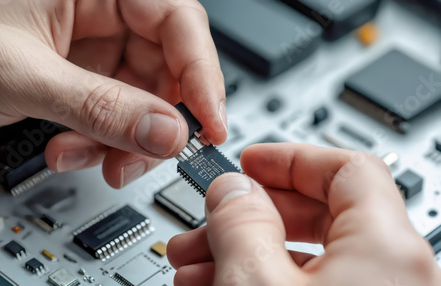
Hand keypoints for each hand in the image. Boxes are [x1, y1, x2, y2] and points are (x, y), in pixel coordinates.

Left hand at [0, 0, 226, 187]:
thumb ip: (100, 106)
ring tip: (86, 158)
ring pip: (140, 101)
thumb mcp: (22, 74)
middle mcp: (100, 11)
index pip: (176, 21)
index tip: (210, 124)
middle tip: (145, 156)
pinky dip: (98, 142)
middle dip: (155, 121)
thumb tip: (168, 132)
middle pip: (165, 67)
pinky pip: (113, 116)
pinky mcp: (80, 79)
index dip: (201, 74)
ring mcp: (91, 48)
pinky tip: (67, 150)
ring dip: (121, 140)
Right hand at [168, 143, 440, 285]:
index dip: (289, 158)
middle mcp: (393, 275)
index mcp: (388, 250)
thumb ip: (241, 223)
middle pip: (319, 215)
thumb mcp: (256, 284)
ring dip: (243, 252)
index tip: (248, 161)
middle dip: (249, 214)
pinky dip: (261, 282)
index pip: (345, 168)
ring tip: (194, 264)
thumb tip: (233, 189)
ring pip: (305, 259)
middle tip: (209, 219)